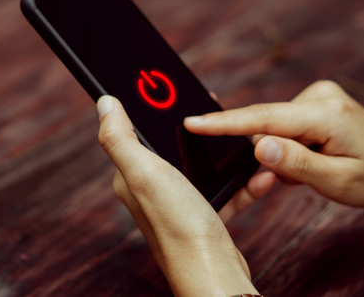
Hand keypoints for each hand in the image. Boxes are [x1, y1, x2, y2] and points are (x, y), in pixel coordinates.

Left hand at [97, 96, 259, 296]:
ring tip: (247, 143)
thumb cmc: (178, 225)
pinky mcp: (205, 215)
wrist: (214, 273)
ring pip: (204, 165)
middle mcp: (153, 189)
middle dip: (199, 129)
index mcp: (133, 176)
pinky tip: (259, 175)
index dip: (156, 109)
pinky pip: (226, 188)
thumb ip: (121, 138)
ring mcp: (180, 202)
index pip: (139, 131)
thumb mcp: (145, 173)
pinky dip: (243, 181)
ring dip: (226, 154)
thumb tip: (104, 103)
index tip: (176, 90)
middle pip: (176, 145)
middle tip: (219, 112)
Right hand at [185, 80, 363, 206]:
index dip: (225, 123)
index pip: (265, 118)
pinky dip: (289, 147)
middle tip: (276, 186)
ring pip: (276, 128)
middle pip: (268, 125)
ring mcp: (319, 95)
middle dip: (262, 156)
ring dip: (280, 155)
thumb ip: (296, 164)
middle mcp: (321, 96)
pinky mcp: (318, 101)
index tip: (192, 122)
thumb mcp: (339, 182)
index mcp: (327, 115)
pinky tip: (309, 161)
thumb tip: (256, 147)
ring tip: (306, 174)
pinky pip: (286, 125)